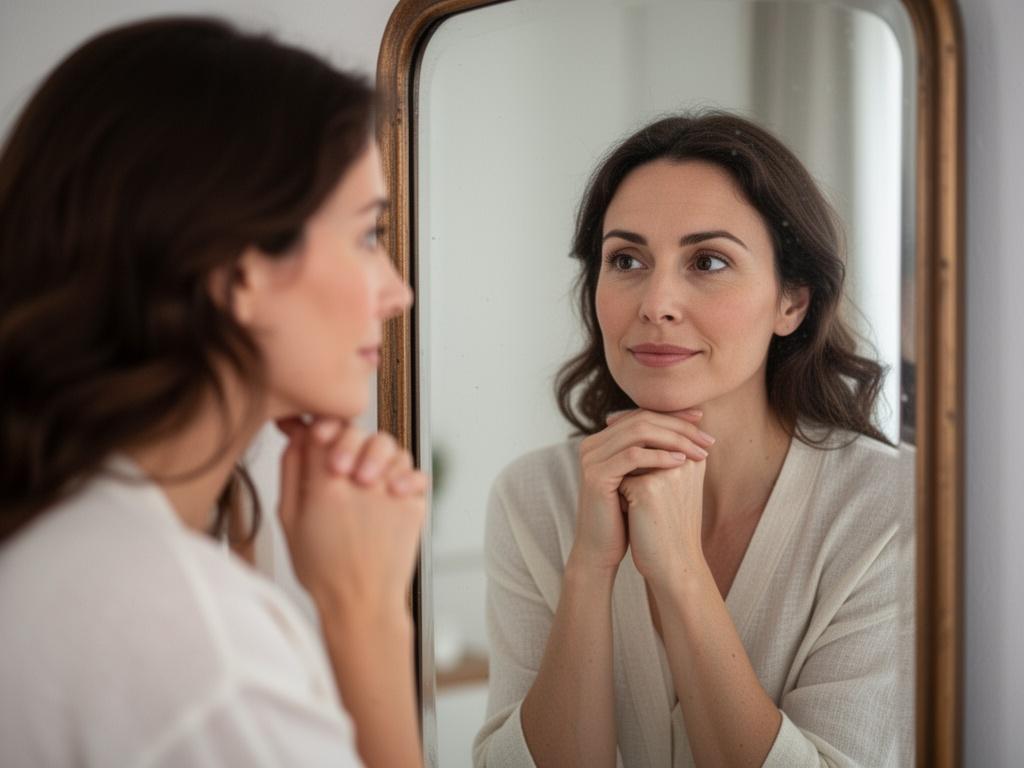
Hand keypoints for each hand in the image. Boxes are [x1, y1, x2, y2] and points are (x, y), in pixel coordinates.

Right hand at [275, 418, 426, 622]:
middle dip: (347, 436)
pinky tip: (391, 490)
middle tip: (341, 461)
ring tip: (367, 477)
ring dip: (378, 455)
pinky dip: (405, 476)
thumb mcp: (289, 521)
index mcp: (324, 485)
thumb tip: (297, 435)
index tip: (317, 433)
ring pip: (391, 448)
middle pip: (359, 431)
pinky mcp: (413, 506)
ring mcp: (390, 493)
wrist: (361, 604)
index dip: (319, 424)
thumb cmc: (322, 569)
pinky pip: (415, 474)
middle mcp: (360, 483)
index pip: (323, 428)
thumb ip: (292, 472)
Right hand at [570, 408, 711, 575]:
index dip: (673, 416)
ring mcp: (591, 458)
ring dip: (674, 439)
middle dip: (679, 427)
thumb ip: (655, 454)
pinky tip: (681, 462)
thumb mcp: (642, 479)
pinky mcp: (595, 475)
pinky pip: (632, 456)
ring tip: (699, 451)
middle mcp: (593, 444)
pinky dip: (659, 456)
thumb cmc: (625, 517)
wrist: (600, 550)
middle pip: (642, 419)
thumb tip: (692, 430)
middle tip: (707, 438)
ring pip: (639, 432)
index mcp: (602, 440)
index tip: (702, 419)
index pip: (642, 415)